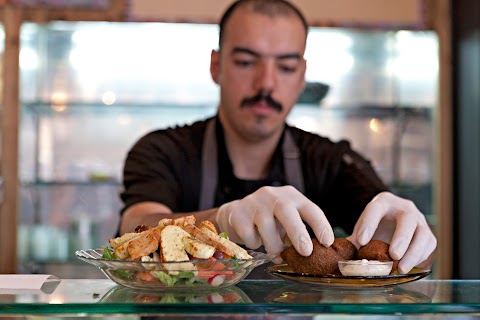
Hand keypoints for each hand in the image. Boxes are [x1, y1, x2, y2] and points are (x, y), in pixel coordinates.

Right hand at [216, 185, 333, 256]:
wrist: (235, 214)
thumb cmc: (268, 220)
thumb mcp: (286, 221)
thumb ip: (298, 233)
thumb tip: (311, 255)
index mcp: (292, 196)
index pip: (310, 209)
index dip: (321, 226)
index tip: (327, 243)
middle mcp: (274, 195)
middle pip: (287, 212)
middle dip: (298, 233)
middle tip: (306, 252)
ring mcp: (254, 202)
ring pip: (267, 227)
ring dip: (273, 245)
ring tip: (274, 250)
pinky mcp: (238, 212)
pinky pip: (249, 234)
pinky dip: (254, 243)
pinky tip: (254, 240)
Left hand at [347, 191, 436, 273]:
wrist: (392, 223)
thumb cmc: (375, 227)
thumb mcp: (363, 229)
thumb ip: (354, 241)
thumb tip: (342, 255)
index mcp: (383, 202)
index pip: (375, 209)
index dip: (368, 225)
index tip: (360, 241)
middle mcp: (404, 208)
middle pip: (407, 218)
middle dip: (401, 238)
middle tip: (393, 255)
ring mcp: (419, 220)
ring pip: (423, 234)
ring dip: (413, 253)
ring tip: (401, 268)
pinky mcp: (428, 235)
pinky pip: (429, 246)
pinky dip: (420, 258)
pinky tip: (409, 267)